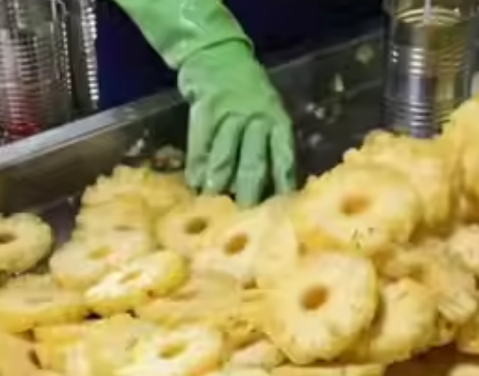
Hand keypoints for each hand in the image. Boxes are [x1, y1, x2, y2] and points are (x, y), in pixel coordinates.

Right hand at [178, 41, 295, 204]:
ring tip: (215, 204)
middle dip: (249, 189)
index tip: (281, 207)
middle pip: (253, 160)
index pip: (283, 155)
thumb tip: (273, 192)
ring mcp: (229, 115)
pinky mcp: (204, 112)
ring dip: (219, 183)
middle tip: (244, 214)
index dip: (281, 182)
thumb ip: (270, 146)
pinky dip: (197, 168)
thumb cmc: (248, 97)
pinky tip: (194, 186)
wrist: (216, 58)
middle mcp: (256, 118)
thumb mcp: (268, 113)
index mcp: (277, 121)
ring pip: (225, 156)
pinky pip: (200, 146)